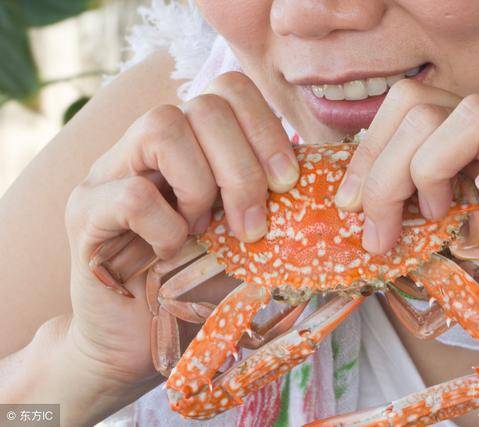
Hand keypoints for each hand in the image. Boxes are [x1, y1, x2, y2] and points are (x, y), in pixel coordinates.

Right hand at [63, 72, 298, 407]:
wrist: (135, 341)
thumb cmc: (196, 287)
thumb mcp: (245, 240)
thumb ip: (271, 205)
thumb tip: (323, 186)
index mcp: (190, 144)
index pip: (229, 89)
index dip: (266, 127)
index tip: (286, 182)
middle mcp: (145, 145)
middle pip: (204, 105)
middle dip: (244, 169)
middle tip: (253, 227)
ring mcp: (109, 171)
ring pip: (163, 127)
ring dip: (201, 188)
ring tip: (201, 232)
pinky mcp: (84, 211)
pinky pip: (136, 195)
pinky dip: (167, 228)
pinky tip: (169, 253)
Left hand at [335, 80, 478, 403]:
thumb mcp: (435, 246)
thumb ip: (400, 220)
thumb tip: (346, 213)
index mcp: (460, 146)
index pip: (403, 108)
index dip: (366, 153)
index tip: (347, 206)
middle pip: (423, 108)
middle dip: (384, 173)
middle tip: (381, 233)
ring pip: (474, 113)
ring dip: (433, 167)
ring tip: (437, 215)